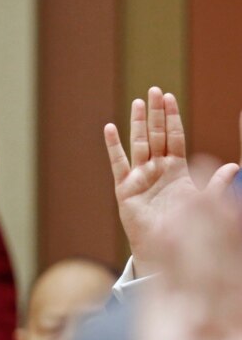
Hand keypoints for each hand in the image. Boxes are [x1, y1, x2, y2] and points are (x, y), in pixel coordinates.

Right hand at [104, 86, 237, 276]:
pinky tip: (110, 129)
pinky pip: (119, 163)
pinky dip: (113, 146)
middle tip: (155, 90)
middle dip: (157, 113)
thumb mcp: (205, 202)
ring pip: (140, 143)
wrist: (166, 249)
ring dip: (138, 123)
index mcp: (175, 169)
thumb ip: (216, 184)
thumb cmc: (185, 227)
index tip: (170, 97)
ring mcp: (140, 177)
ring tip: (138, 102)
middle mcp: (156, 169)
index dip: (173, 117)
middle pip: (157, 134)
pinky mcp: (125, 188)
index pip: (174, 137)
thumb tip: (235, 166)